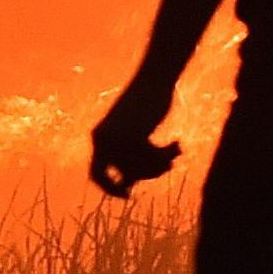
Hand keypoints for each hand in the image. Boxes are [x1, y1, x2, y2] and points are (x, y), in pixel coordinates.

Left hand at [89, 83, 184, 199]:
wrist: (153, 79)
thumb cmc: (146, 105)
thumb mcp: (133, 134)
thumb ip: (126, 157)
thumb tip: (126, 187)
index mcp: (98, 137)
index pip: (96, 174)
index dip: (110, 188)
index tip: (128, 195)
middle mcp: (103, 139)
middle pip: (125, 174)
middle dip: (147, 174)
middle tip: (168, 166)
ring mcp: (118, 138)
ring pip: (140, 169)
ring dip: (161, 163)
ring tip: (175, 150)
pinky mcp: (135, 135)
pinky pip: (152, 160)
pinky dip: (166, 155)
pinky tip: (177, 144)